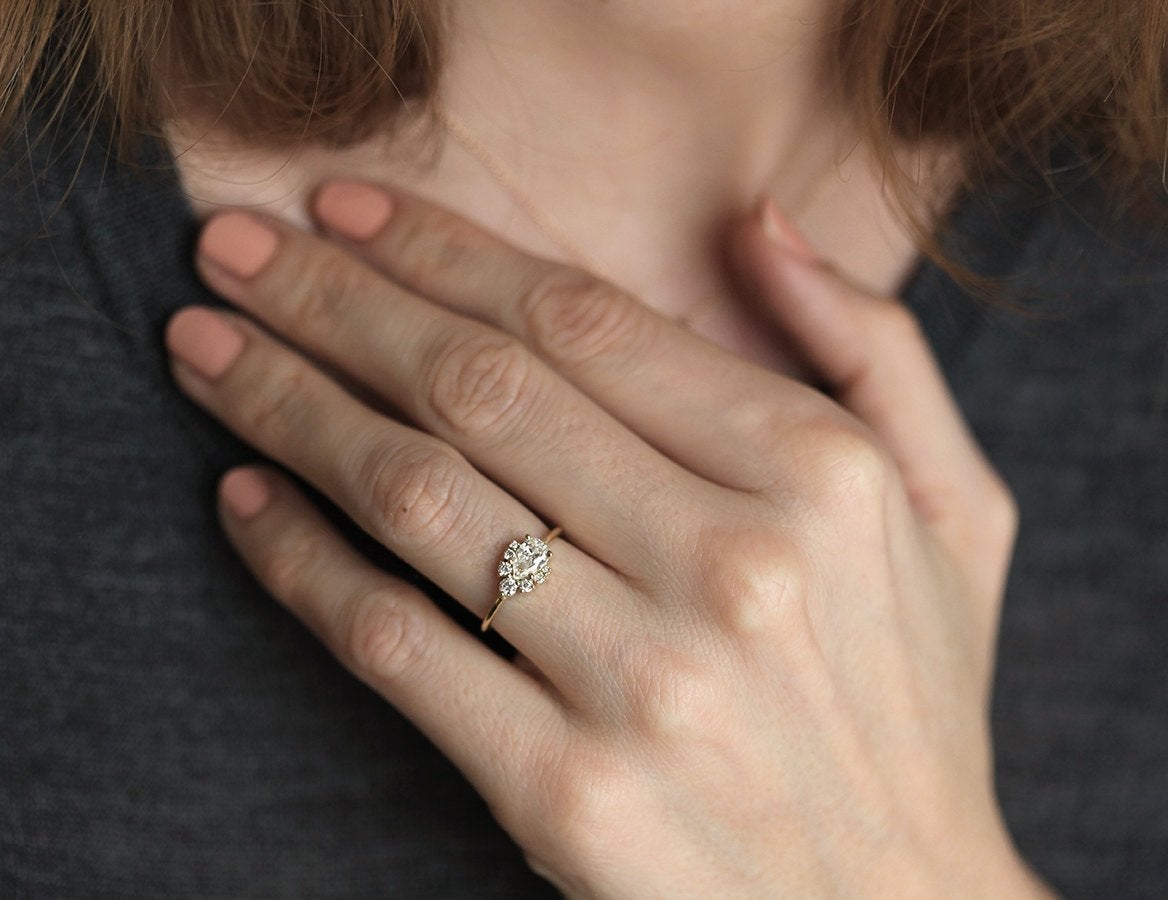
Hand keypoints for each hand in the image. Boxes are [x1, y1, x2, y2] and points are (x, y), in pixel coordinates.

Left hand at [165, 184, 1044, 896]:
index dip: (443, 247)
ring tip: (205, 347)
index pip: (583, 318)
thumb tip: (758, 226)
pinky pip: (397, 649)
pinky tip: (244, 502)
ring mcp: (645, 689)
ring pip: (416, 499)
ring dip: (286, 405)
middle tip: (235, 247)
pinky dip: (300, 565)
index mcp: (820, 477)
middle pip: (479, 387)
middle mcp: (735, 568)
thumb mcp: (955, 512)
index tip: (347, 206)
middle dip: (334, 298)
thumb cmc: (917, 704)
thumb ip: (875, 350)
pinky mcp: (566, 800)